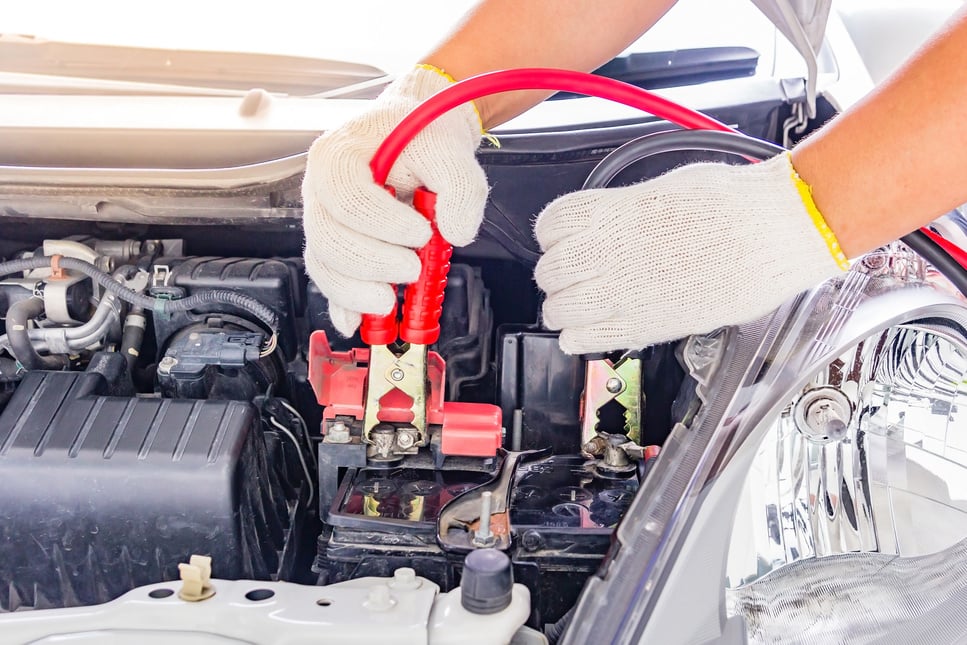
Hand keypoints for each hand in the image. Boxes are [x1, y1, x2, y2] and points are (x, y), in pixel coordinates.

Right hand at [302, 66, 487, 335]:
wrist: (414, 133)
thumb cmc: (422, 137)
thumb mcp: (449, 151)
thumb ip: (461, 186)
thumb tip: (456, 233)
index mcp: (338, 158)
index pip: (347, 197)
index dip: (383, 224)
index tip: (421, 233)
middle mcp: (319, 190)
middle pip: (329, 239)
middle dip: (373, 264)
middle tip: (413, 269)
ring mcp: (323, 220)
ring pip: (325, 266)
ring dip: (358, 291)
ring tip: (392, 299)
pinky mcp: (334, 248)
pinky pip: (330, 281)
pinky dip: (345, 306)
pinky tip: (360, 323)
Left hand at [533, 153, 846, 353]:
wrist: (772, 231)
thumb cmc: (732, 202)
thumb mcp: (665, 187)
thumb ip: (627, 209)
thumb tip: (613, 220)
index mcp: (609, 212)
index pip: (550, 225)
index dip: (555, 233)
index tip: (565, 237)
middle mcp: (606, 253)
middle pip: (549, 271)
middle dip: (559, 273)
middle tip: (577, 273)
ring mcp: (621, 292)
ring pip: (558, 310)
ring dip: (565, 307)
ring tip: (584, 303)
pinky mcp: (642, 325)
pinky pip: (582, 340)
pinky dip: (578, 337)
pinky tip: (590, 328)